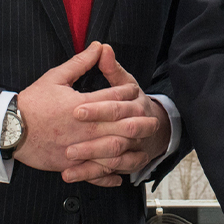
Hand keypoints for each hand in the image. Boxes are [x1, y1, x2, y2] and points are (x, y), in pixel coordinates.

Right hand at [12, 43, 154, 185]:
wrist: (9, 129)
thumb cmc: (32, 103)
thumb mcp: (55, 77)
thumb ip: (81, 62)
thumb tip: (99, 46)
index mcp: (82, 105)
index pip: (114, 98)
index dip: (128, 93)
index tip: (135, 91)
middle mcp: (84, 128)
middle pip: (121, 127)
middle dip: (139, 123)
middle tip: (153, 121)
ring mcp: (78, 149)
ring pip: (113, 153)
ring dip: (131, 151)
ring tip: (144, 149)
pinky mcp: (70, 165)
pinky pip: (94, 174)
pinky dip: (109, 177)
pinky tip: (120, 176)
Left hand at [65, 44, 171, 185]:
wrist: (156, 125)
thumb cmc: (132, 100)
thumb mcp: (123, 82)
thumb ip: (111, 67)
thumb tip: (101, 47)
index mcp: (134, 105)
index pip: (115, 107)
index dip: (96, 110)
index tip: (76, 111)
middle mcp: (136, 129)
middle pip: (116, 139)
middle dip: (92, 144)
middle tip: (68, 146)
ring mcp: (132, 149)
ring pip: (114, 160)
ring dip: (91, 163)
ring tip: (67, 161)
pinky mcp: (126, 163)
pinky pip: (112, 173)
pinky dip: (95, 176)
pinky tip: (73, 174)